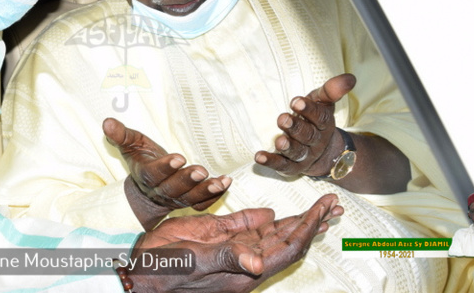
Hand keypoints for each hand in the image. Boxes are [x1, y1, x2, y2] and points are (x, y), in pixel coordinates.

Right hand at [104, 118, 230, 229]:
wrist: (146, 186)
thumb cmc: (141, 159)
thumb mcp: (130, 145)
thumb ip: (121, 135)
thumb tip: (107, 121)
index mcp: (146, 176)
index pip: (154, 174)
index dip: (165, 167)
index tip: (179, 158)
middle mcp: (161, 191)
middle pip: (174, 189)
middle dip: (187, 181)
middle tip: (200, 171)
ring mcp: (176, 199)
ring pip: (190, 198)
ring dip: (205, 191)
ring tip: (219, 182)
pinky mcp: (189, 202)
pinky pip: (203, 203)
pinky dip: (214, 196)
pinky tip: (226, 183)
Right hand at [129, 194, 342, 291]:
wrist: (140, 271)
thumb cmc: (165, 271)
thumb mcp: (195, 263)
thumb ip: (227, 258)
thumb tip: (258, 264)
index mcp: (245, 269)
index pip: (287, 247)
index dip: (307, 228)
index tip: (323, 209)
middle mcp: (245, 260)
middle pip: (288, 240)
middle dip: (312, 221)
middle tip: (334, 203)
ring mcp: (232, 248)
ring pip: (272, 233)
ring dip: (296, 219)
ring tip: (319, 205)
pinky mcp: (217, 237)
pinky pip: (246, 227)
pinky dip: (262, 218)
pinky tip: (276, 212)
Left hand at [254, 74, 355, 177]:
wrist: (323, 152)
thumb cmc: (315, 119)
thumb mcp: (322, 102)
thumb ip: (331, 91)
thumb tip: (350, 78)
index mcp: (324, 124)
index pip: (320, 117)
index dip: (309, 110)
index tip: (296, 101)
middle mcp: (316, 141)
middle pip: (308, 135)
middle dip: (295, 127)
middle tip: (282, 119)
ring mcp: (305, 155)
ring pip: (297, 152)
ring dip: (287, 147)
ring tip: (279, 141)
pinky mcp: (291, 167)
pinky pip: (282, 165)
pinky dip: (271, 162)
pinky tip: (259, 157)